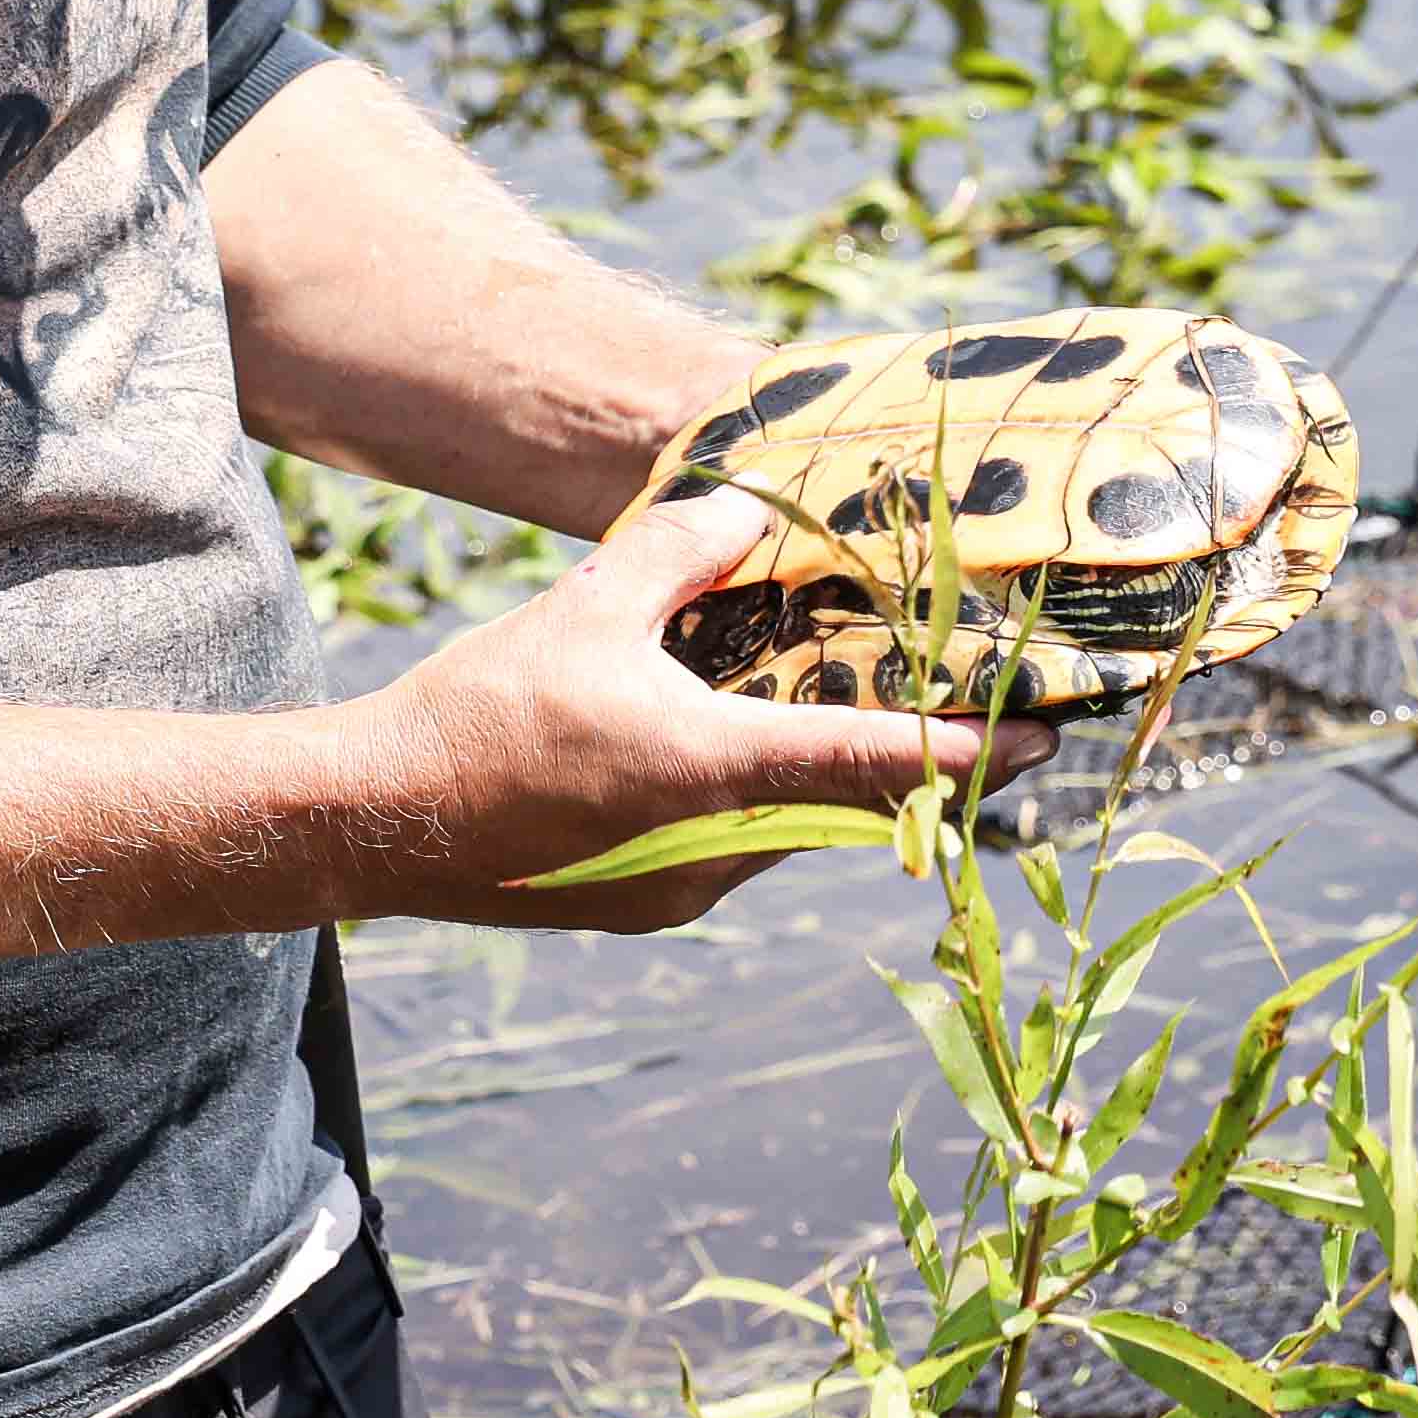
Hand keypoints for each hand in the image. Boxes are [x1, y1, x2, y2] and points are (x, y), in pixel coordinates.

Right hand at [348, 484, 1014, 934]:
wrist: (372, 824)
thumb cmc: (476, 715)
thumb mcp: (584, 608)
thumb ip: (679, 554)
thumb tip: (747, 511)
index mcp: (711, 772)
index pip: (870, 763)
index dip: (965, 753)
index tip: (1045, 743)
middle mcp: (711, 850)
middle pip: (847, 807)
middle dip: (912, 765)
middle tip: (976, 715)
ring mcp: (679, 890)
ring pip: (793, 831)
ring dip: (827, 782)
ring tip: (849, 714)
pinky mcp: (646, 906)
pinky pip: (738, 851)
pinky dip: (762, 804)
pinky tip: (739, 750)